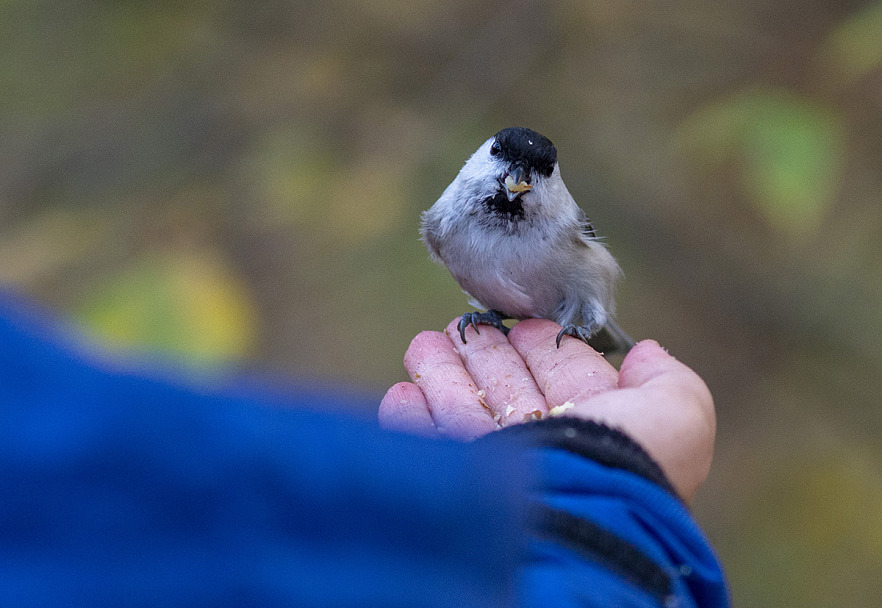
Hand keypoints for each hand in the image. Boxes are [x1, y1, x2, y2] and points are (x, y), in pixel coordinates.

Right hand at [380, 318, 715, 501]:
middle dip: (485, 354)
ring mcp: (496, 467)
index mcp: (593, 427)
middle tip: (462, 324)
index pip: (560, 375)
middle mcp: (544, 447)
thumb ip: (667, 379)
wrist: (568, 515)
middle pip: (506, 388)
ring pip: (462, 409)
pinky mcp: (453, 480)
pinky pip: (424, 444)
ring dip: (441, 373)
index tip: (520, 322)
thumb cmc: (626, 462)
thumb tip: (645, 351)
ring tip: (425, 342)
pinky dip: (410, 418)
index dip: (540, 346)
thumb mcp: (677, 413)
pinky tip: (403, 392)